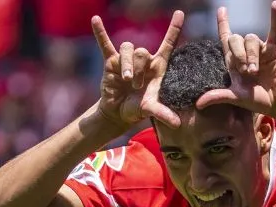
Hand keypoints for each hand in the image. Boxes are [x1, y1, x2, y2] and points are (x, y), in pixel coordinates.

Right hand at [93, 10, 183, 128]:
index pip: (168, 44)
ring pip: (128, 48)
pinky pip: (105, 44)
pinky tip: (95, 20)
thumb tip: (177, 124)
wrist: (118, 113)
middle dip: (139, 68)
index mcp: (157, 67)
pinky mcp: (111, 62)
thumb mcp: (151, 110)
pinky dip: (100, 33)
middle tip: (136, 86)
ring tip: (126, 80)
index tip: (180, 13)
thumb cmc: (138, 109)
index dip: (174, 29)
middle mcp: (143, 60)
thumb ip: (163, 113)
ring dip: (127, 64)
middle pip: (142, 50)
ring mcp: (126, 59)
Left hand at [196, 2, 275, 117]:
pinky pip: (275, 31)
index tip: (221, 11)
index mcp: (234, 62)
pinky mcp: (275, 50)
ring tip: (255, 71)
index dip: (223, 24)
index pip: (226, 39)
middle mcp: (246, 53)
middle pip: (236, 39)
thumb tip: (198, 103)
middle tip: (246, 71)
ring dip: (251, 55)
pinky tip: (275, 5)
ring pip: (251, 39)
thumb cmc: (256, 101)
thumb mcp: (235, 97)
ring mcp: (260, 50)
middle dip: (239, 54)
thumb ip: (217, 96)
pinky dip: (275, 18)